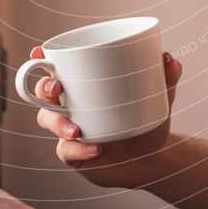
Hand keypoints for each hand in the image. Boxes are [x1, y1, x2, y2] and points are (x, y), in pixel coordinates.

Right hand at [30, 46, 181, 189]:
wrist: (153, 157)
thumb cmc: (147, 117)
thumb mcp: (160, 96)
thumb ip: (167, 77)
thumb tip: (169, 58)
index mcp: (83, 84)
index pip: (55, 67)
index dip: (40, 58)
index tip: (38, 50)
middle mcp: (70, 104)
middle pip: (41, 92)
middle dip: (44, 87)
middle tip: (58, 87)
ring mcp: (68, 130)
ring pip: (47, 120)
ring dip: (58, 122)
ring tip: (78, 128)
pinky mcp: (75, 154)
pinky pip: (66, 150)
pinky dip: (79, 148)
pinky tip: (96, 147)